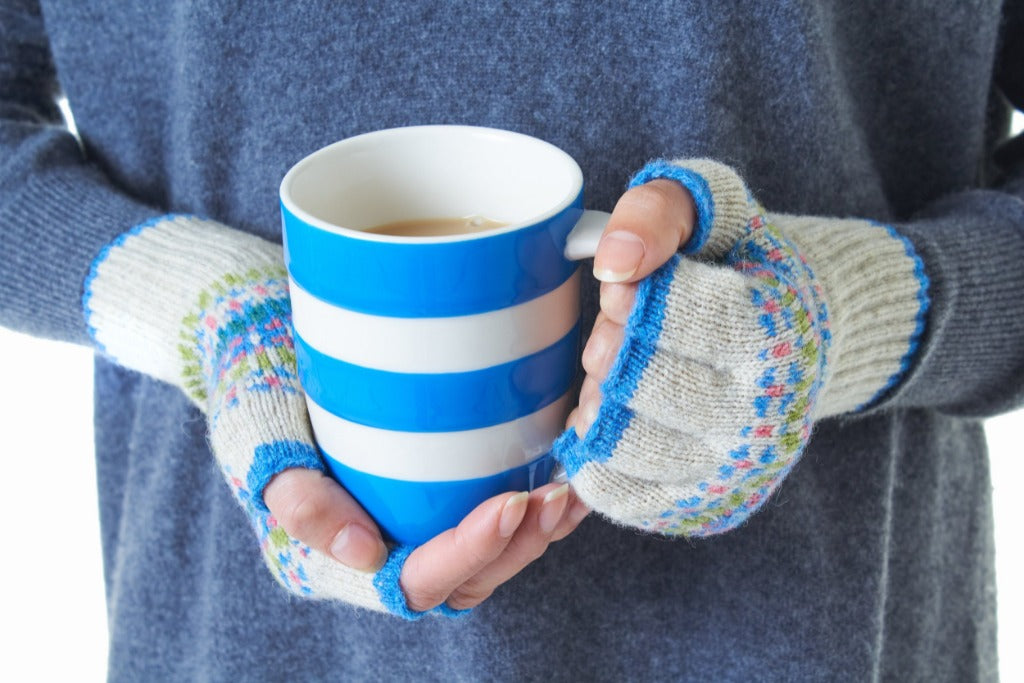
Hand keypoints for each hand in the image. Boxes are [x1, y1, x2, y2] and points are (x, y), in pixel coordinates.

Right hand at [84, 214, 591, 616]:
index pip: (413, 582)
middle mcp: (377, 550)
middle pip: (464, 579)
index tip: (511, 503)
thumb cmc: (251, 385)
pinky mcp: (429, 488)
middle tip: (556, 496)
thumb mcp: (254, 433)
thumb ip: (298, 495)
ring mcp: (406, 520)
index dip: (468, 554)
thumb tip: (364, 554)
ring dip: (534, 530)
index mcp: (331, 558)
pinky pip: (486, 514)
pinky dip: (530, 503)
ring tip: (569, 489)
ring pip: (485, 555)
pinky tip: (559, 468)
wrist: (256, 341)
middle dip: (518, 546)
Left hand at [553, 159, 926, 536]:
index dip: (629, 295)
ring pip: (621, 446)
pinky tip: (613, 422)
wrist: (801, 339)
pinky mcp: (711, 506)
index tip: (629, 288)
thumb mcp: (712, 209)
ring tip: (620, 380)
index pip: (669, 314)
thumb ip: (657, 211)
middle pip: (639, 384)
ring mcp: (741, 470)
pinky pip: (618, 495)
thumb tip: (614, 263)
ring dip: (599, 406)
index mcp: (776, 332)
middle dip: (611, 351)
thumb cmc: (743, 267)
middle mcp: (767, 413)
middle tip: (622, 335)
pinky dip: (595, 458)